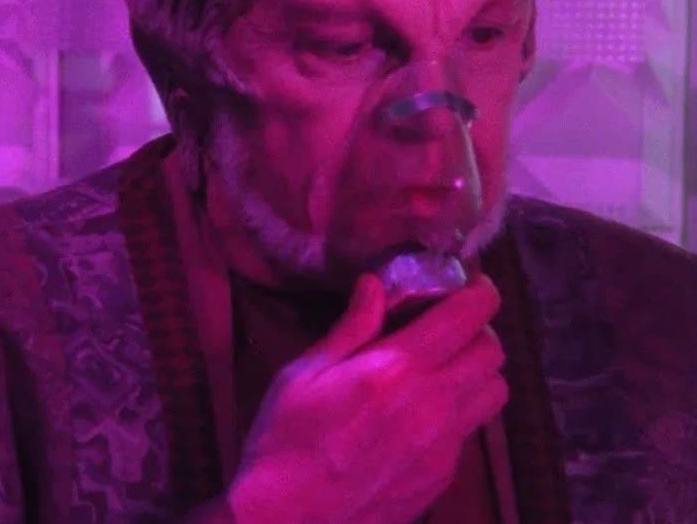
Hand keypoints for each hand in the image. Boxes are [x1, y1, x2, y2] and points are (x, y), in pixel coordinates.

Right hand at [223, 274, 505, 523]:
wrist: (292, 518)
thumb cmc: (286, 438)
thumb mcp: (304, 373)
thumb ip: (350, 327)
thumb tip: (375, 285)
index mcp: (398, 368)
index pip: (468, 316)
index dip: (480, 290)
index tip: (471, 281)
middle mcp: (434, 403)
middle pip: (493, 351)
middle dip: (479, 327)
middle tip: (448, 323)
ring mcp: (444, 444)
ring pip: (495, 392)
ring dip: (479, 369)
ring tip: (445, 366)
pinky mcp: (443, 474)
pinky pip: (470, 429)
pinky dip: (459, 408)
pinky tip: (420, 412)